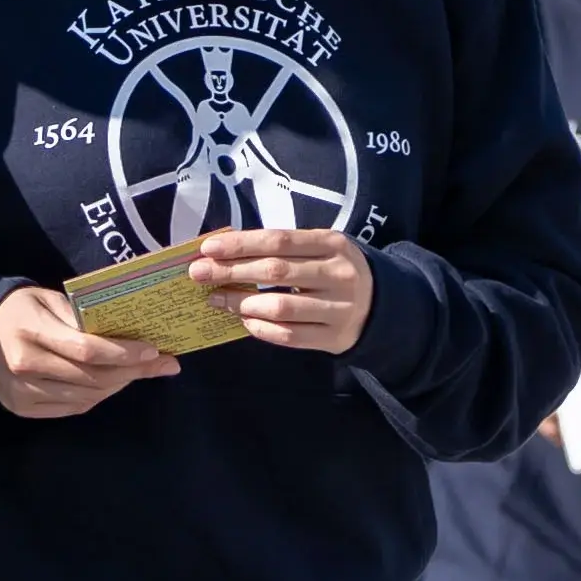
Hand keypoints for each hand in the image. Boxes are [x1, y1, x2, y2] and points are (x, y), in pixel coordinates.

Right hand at [0, 282, 176, 416]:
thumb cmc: (21, 309)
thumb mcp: (48, 299)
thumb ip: (83, 317)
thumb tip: (130, 334)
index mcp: (32, 331)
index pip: (88, 350)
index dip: (125, 353)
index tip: (155, 350)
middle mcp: (26, 366)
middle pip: (92, 377)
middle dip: (133, 371)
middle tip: (162, 364)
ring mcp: (22, 391)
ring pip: (85, 397)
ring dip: (118, 386)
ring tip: (137, 372)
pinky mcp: (23, 407)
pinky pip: (71, 408)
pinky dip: (96, 397)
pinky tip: (110, 384)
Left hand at [195, 228, 372, 354]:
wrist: (383, 305)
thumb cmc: (335, 270)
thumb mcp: (320, 249)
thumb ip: (283, 249)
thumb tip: (225, 251)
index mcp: (333, 244)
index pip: (279, 241)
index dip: (241, 244)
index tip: (208, 249)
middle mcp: (338, 275)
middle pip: (276, 271)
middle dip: (231, 272)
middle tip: (198, 274)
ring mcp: (339, 309)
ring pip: (281, 307)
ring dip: (241, 303)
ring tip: (216, 299)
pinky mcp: (334, 338)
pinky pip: (290, 336)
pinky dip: (261, 328)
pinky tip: (243, 321)